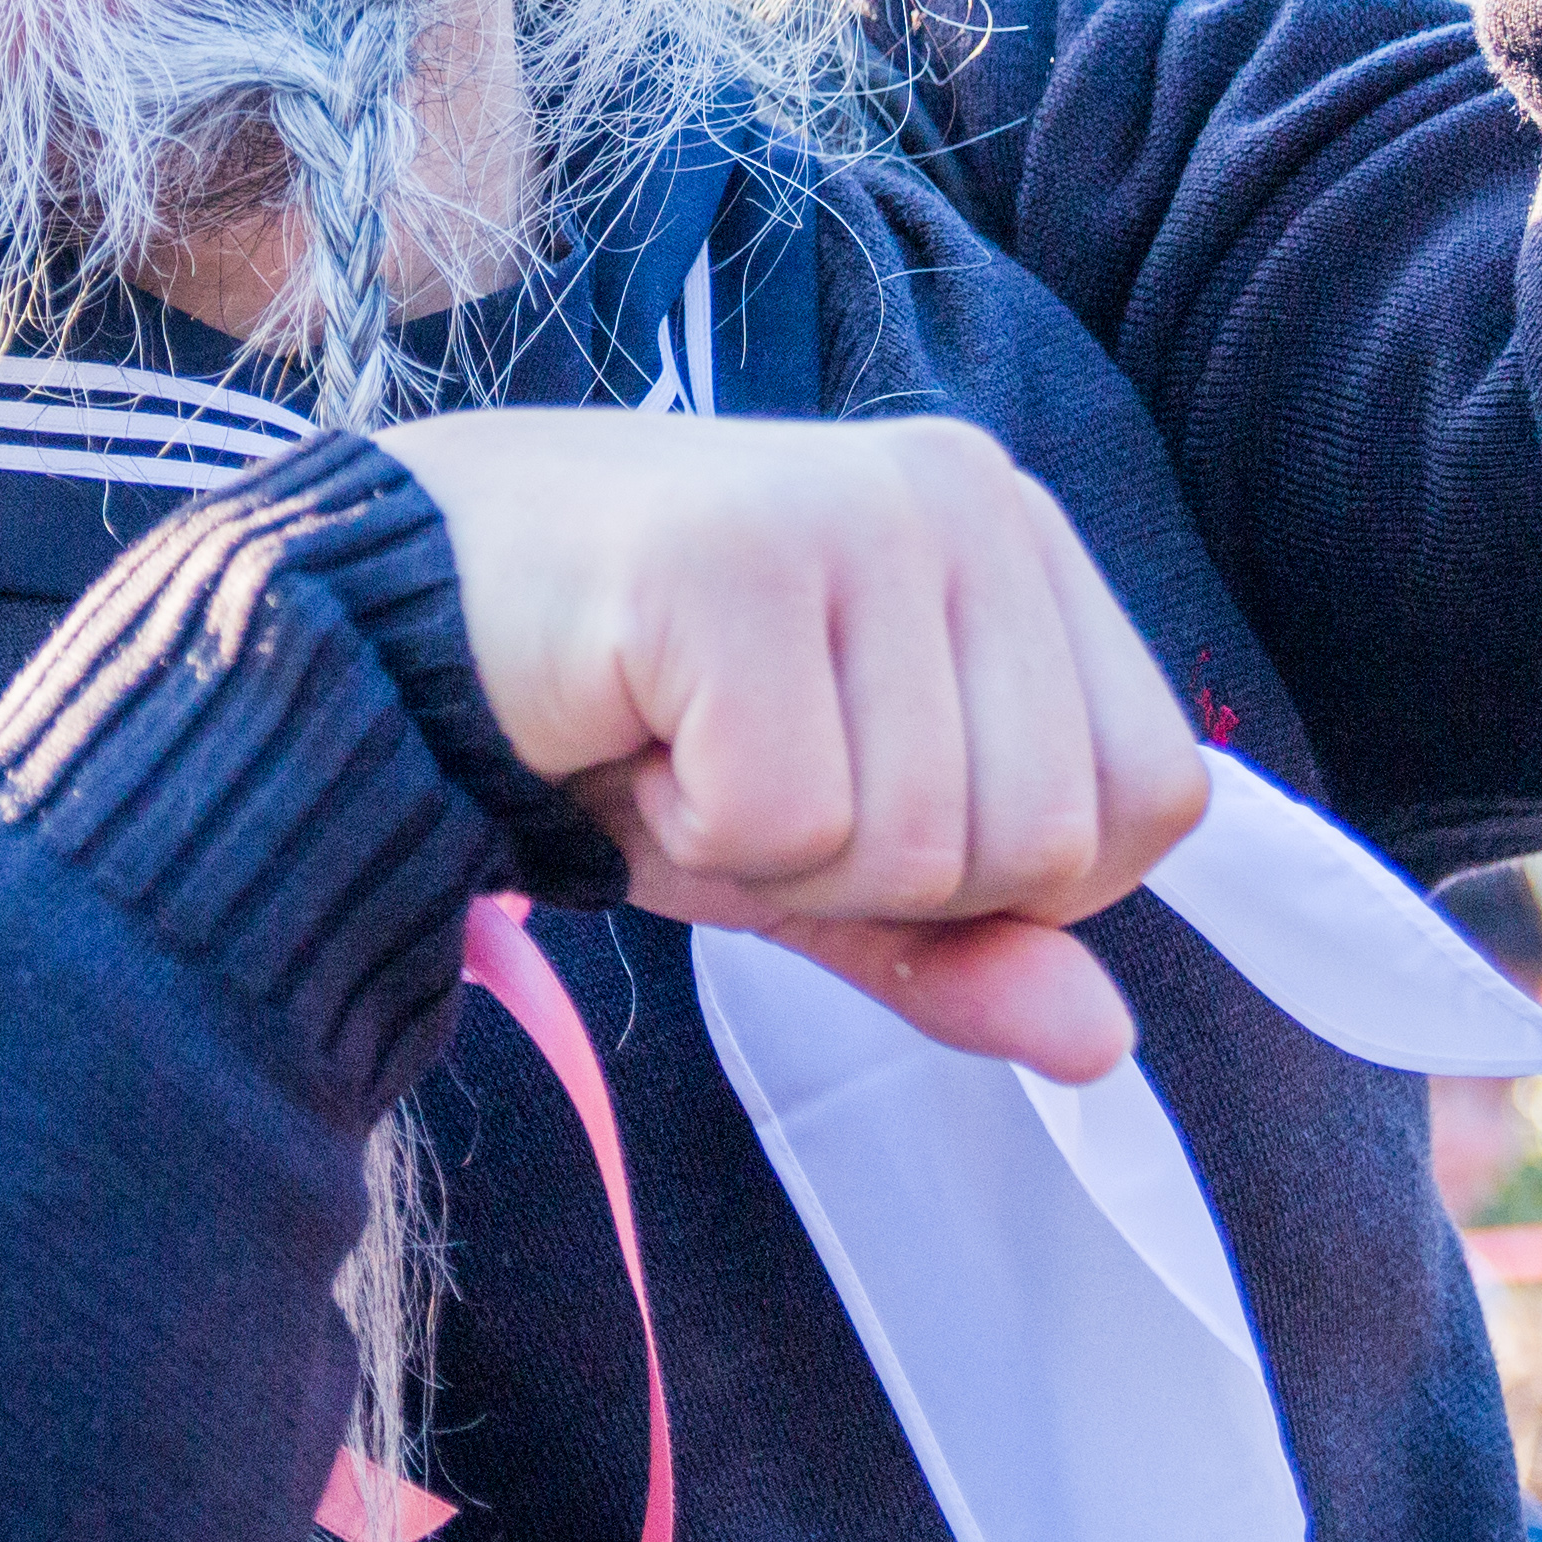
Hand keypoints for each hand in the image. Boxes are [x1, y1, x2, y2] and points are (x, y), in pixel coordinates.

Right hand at [383, 408, 1207, 1080]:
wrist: (386, 623)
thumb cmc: (630, 724)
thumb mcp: (828, 853)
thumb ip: (968, 943)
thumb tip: (1106, 1048)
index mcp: (1018, 536)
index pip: (1154, 796)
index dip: (1013, 877)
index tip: (856, 796)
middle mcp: (960, 493)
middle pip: (1047, 841)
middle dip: (880, 877)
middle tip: (747, 774)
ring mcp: (849, 508)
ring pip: (920, 841)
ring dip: (774, 858)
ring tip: (683, 749)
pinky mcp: (728, 556)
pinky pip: (787, 821)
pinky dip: (691, 833)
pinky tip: (629, 735)